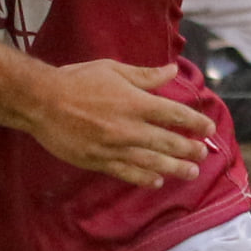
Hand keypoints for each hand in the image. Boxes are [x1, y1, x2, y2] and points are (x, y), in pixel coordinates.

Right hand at [27, 60, 214, 187]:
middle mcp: (129, 127)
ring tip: (190, 173)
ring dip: (175, 168)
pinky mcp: (99, 160)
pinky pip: (127, 172)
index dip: (195, 123)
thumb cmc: (76, 80)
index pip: (175, 115)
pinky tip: (156, 181)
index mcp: (135, 102)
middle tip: (202, 154)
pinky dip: (144, 178)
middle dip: (189, 149)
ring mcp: (115, 147)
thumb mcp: (112, 69)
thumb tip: (172, 70)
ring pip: (152, 162)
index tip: (208, 128)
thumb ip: (145, 75)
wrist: (41, 102)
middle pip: (168, 142)